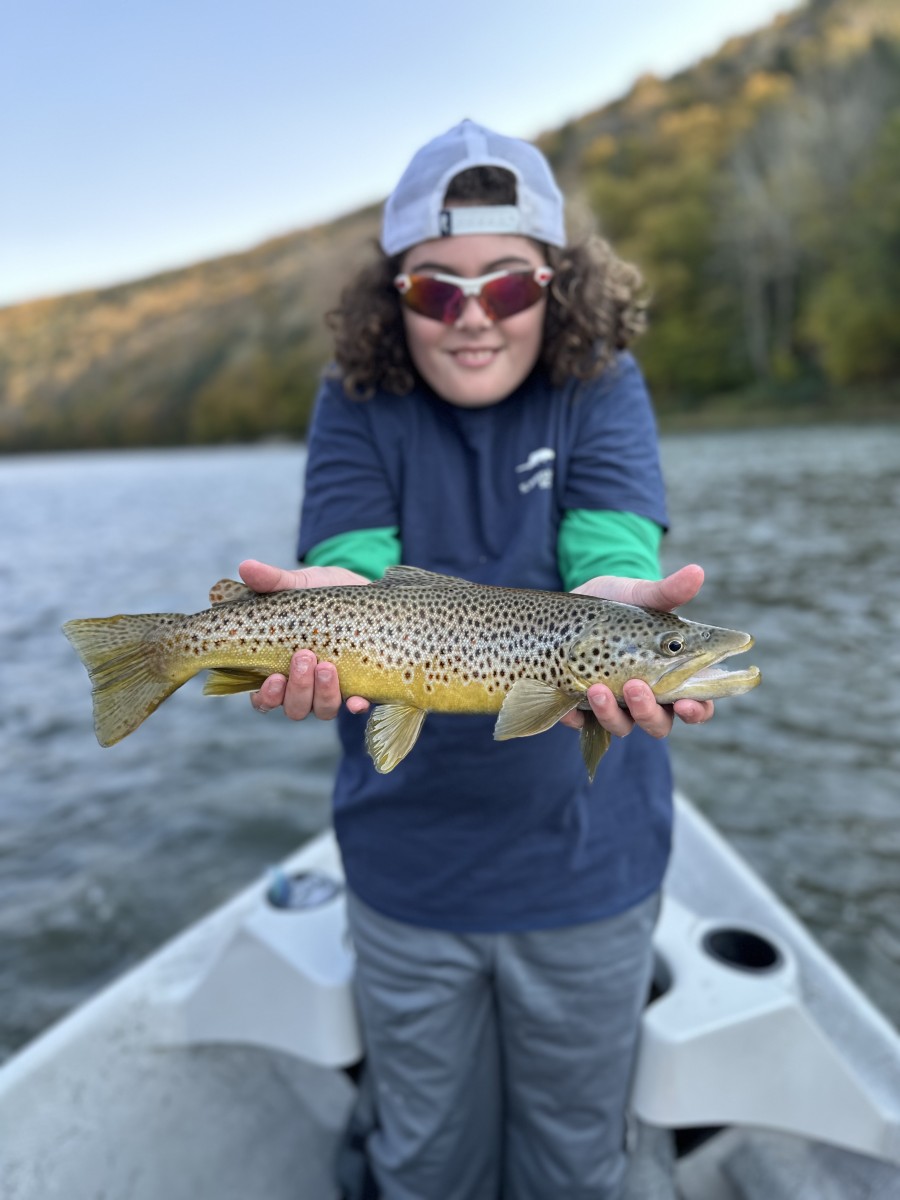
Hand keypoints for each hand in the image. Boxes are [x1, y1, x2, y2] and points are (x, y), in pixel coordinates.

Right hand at [238, 559, 371, 720]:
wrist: (366, 593)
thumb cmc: (323, 593)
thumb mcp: (299, 585)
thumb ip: (273, 581)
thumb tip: (245, 566)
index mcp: (279, 668)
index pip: (264, 698)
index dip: (266, 697)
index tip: (273, 678)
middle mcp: (304, 685)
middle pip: (293, 707)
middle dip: (297, 689)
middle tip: (304, 656)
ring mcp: (332, 689)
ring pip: (321, 709)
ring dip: (322, 694)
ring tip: (327, 666)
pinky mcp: (360, 686)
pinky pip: (356, 707)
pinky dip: (355, 706)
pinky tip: (357, 700)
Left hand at [562, 563, 714, 739]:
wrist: (575, 604)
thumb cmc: (619, 603)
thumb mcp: (641, 595)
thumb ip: (667, 591)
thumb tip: (696, 571)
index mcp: (671, 677)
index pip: (696, 705)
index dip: (696, 710)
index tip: (687, 703)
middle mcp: (646, 698)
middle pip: (657, 723)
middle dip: (647, 712)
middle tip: (635, 687)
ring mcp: (613, 706)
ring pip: (620, 726)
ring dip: (611, 713)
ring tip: (597, 688)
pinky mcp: (580, 708)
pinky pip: (579, 723)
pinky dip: (575, 717)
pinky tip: (569, 704)